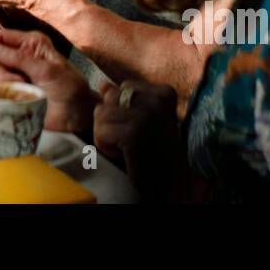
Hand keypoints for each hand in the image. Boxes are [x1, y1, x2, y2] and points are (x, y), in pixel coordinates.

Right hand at [0, 29, 95, 137]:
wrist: (77, 116)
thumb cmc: (70, 89)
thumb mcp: (48, 71)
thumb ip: (20, 58)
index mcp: (31, 43)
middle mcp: (20, 56)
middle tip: (17, 82)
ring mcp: (15, 74)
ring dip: (5, 84)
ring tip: (25, 91)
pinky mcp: (13, 92)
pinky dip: (4, 95)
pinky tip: (20, 98)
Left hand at [93, 80, 184, 196]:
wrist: (168, 185)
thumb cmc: (155, 152)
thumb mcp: (145, 119)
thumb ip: (126, 99)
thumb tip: (103, 84)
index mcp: (164, 94)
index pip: (124, 86)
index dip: (121, 108)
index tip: (138, 128)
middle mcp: (158, 101)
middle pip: (110, 97)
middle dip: (110, 120)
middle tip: (128, 139)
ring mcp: (147, 116)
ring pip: (101, 113)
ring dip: (106, 134)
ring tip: (125, 147)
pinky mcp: (133, 134)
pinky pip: (101, 131)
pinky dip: (105, 146)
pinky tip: (123, 155)